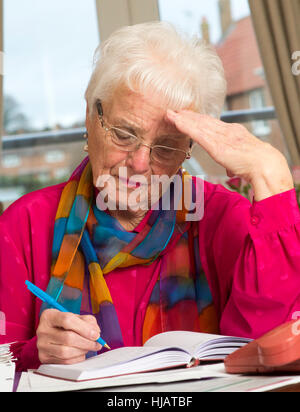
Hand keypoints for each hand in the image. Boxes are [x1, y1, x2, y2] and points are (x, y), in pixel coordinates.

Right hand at [37, 309, 101, 364]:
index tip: (95, 334)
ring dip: (82, 350)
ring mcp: (42, 345)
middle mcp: (42, 330)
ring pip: (66, 352)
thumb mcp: (75, 316)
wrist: (51, 332)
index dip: (84, 328)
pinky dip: (77, 358)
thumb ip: (88, 321)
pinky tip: (81, 352)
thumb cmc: (64, 324)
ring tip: (89, 347)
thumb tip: (96, 333)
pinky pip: (64, 361)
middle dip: (86, 342)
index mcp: (49, 316)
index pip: (67, 320)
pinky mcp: (44, 357)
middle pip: (68, 338)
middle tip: (97, 343)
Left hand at [166, 110, 293, 200]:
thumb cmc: (257, 166)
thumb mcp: (242, 162)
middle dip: (189, 116)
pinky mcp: (215, 143)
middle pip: (204, 121)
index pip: (213, 125)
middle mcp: (226, 131)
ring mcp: (220, 136)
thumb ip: (234, 164)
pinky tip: (175, 121)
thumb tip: (230, 171)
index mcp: (234, 133)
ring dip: (182, 119)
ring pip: (198, 124)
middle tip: (176, 111)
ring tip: (170, 114)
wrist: (265, 164)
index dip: (200, 121)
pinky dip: (184, 125)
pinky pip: (196, 132)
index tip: (191, 117)